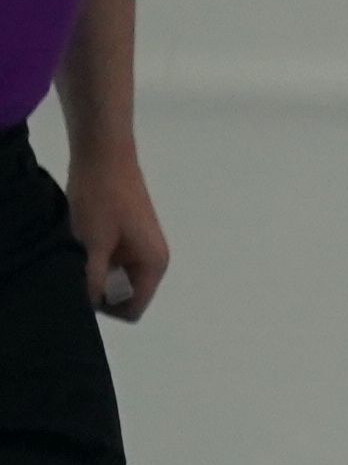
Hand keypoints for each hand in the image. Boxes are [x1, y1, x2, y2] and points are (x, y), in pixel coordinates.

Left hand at [63, 146, 159, 318]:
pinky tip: (82, 240)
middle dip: (100, 289)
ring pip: (117, 277)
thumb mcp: (93, 243)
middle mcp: (154, 260)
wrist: (104, 155)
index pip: (133, 309)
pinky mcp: (130, 235)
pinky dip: (96, 257)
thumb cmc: (102, 199)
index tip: (82, 290)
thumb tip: (87, 304)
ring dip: (96, 271)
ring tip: (78, 251)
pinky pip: (114, 260)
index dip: (105, 308)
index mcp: (154, 265)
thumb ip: (92, 278)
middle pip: (126, 295)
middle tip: (75, 270)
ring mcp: (143, 247)